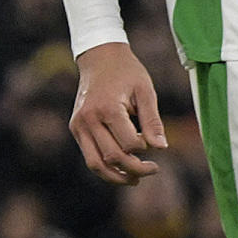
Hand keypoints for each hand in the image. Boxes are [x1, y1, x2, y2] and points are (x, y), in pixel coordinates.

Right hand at [69, 41, 165, 184]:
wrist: (99, 58)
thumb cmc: (127, 73)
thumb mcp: (146, 91)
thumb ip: (152, 121)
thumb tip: (161, 148)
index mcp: (107, 109)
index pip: (128, 144)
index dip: (144, 150)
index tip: (155, 145)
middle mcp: (88, 119)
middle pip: (112, 157)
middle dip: (134, 169)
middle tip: (154, 170)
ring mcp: (78, 125)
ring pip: (95, 164)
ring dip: (116, 177)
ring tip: (136, 180)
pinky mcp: (75, 128)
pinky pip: (89, 156)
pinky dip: (105, 167)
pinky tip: (122, 171)